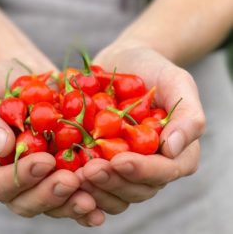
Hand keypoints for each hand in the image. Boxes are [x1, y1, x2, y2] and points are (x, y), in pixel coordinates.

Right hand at [0, 59, 101, 225]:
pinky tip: (103, 200)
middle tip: (71, 181)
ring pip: (53, 202)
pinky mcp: (63, 168)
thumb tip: (2, 147)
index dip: (19, 178)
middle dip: (49, 194)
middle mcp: (11, 178)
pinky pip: (75, 190)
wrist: (26, 73)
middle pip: (26, 202)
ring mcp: (39, 176)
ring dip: (72, 202)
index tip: (43, 161)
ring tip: (93, 195)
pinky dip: (90, 198)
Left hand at [77, 44, 203, 213]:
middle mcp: (151, 164)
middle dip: (113, 181)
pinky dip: (79, 179)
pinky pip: (92, 179)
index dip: (143, 171)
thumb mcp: (176, 82)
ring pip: (113, 191)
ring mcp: (124, 163)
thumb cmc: (153, 69)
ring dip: (94, 187)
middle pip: (136, 188)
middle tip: (89, 171)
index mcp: (175, 152)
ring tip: (74, 174)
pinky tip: (63, 171)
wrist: (123, 60)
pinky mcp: (101, 158)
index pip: (164, 171)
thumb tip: (174, 149)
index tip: (120, 161)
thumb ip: (187, 114)